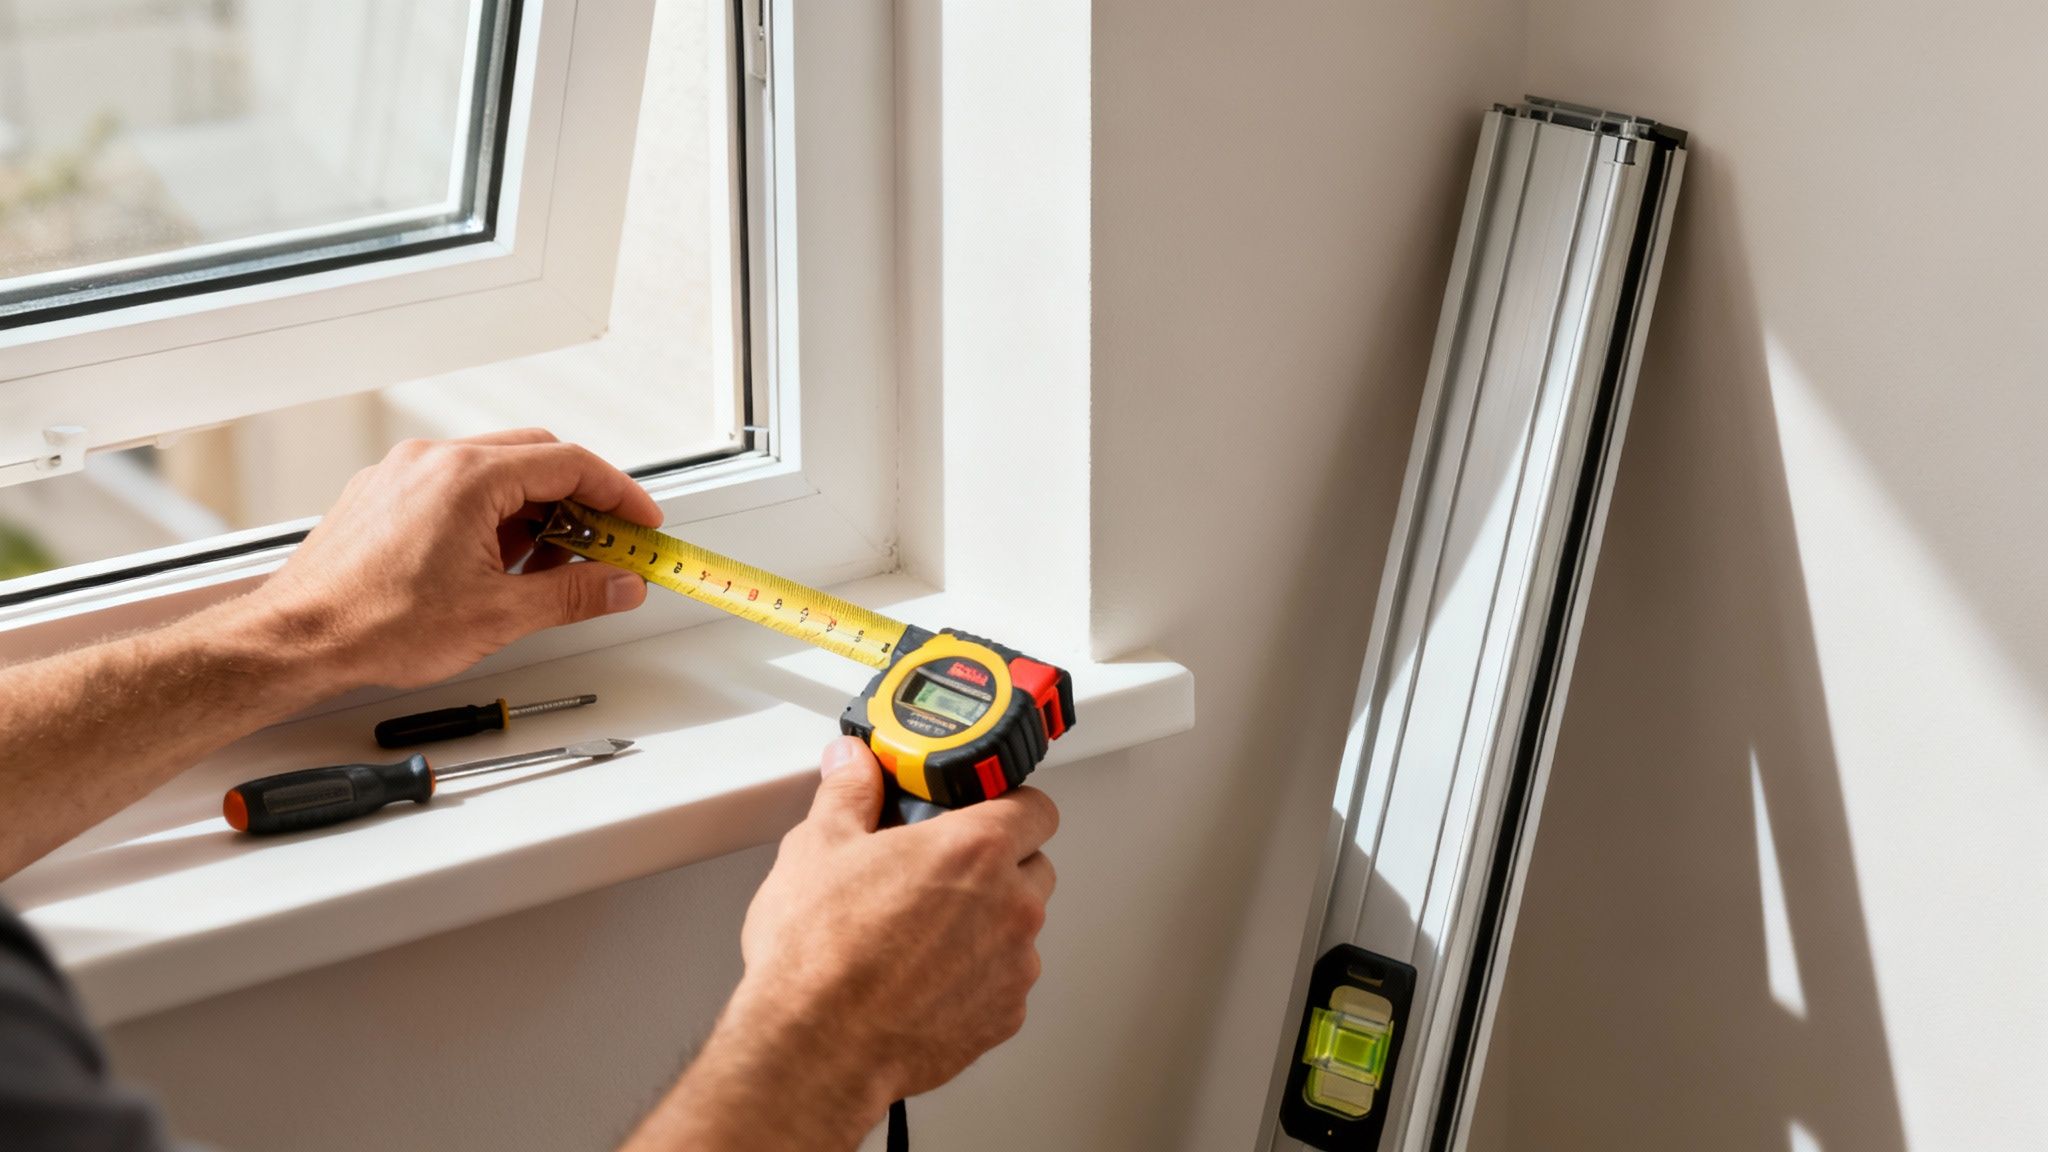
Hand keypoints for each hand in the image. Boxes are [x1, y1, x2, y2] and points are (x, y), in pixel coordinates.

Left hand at [251, 430, 661, 690]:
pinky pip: (455, 488)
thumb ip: (573, 594)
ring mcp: (404, 474)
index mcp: (467, 478)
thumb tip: (618, 584)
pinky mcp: (384, 495)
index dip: (619, 494)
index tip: (640, 522)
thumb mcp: (498, 615)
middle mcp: (433, 461)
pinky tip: (496, 564)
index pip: (570, 463)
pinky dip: (491, 516)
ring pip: (494, 472)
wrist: (297, 639)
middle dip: (580, 502)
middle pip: (535, 458)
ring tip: (547, 568)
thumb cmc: (374, 623)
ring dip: (534, 511)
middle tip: (606, 545)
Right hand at [726, 739, 1057, 1135]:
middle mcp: (1010, 906)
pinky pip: (1005, 981)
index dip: (1008, 803)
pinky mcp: (1002, 1017)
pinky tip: (925, 976)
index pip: (1036, 806)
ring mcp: (1012, 966)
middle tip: (941, 870)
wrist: (814, 1048)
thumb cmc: (818, 956)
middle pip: (1034, 866)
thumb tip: (853, 765)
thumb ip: (848, 792)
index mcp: (976, 849)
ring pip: (1020, 928)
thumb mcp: (818, 847)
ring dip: (988, 922)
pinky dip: (977, 975)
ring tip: (923, 930)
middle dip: (997, 864)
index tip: (979, 810)